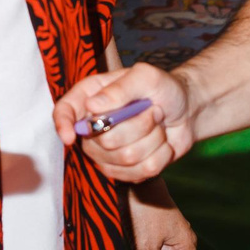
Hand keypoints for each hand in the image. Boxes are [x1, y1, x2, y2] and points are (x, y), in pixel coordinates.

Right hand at [53, 61, 194, 184]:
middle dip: (139, 126)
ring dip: (153, 140)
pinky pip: (140, 173)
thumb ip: (121, 89)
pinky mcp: (124, 171)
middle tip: (153, 111)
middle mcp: (93, 126)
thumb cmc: (163, 89)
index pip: (64, 111)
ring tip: (158, 126)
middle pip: (105, 140)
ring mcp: (106, 153)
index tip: (71, 137)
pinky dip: (160, 157)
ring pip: (126, 158)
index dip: (62, 125)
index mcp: (90, 97)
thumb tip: (93, 105)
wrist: (186, 110)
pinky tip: (161, 144)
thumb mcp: (146, 77)